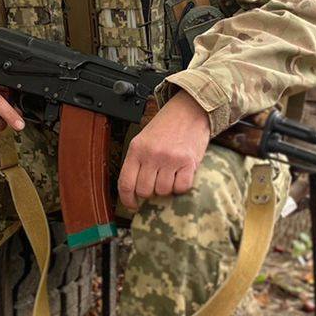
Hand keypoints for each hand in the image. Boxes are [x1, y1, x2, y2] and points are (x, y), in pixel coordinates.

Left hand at [118, 90, 211, 209]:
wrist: (190, 109)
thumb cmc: (166, 126)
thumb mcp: (144, 139)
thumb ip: (138, 161)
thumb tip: (134, 191)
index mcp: (136, 149)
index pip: (125, 183)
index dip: (127, 199)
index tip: (132, 205)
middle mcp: (152, 155)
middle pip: (145, 191)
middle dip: (150, 192)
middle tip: (157, 182)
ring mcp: (170, 159)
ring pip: (163, 191)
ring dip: (167, 188)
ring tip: (171, 174)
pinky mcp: (188, 162)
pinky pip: (182, 187)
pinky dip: (182, 186)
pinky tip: (182, 174)